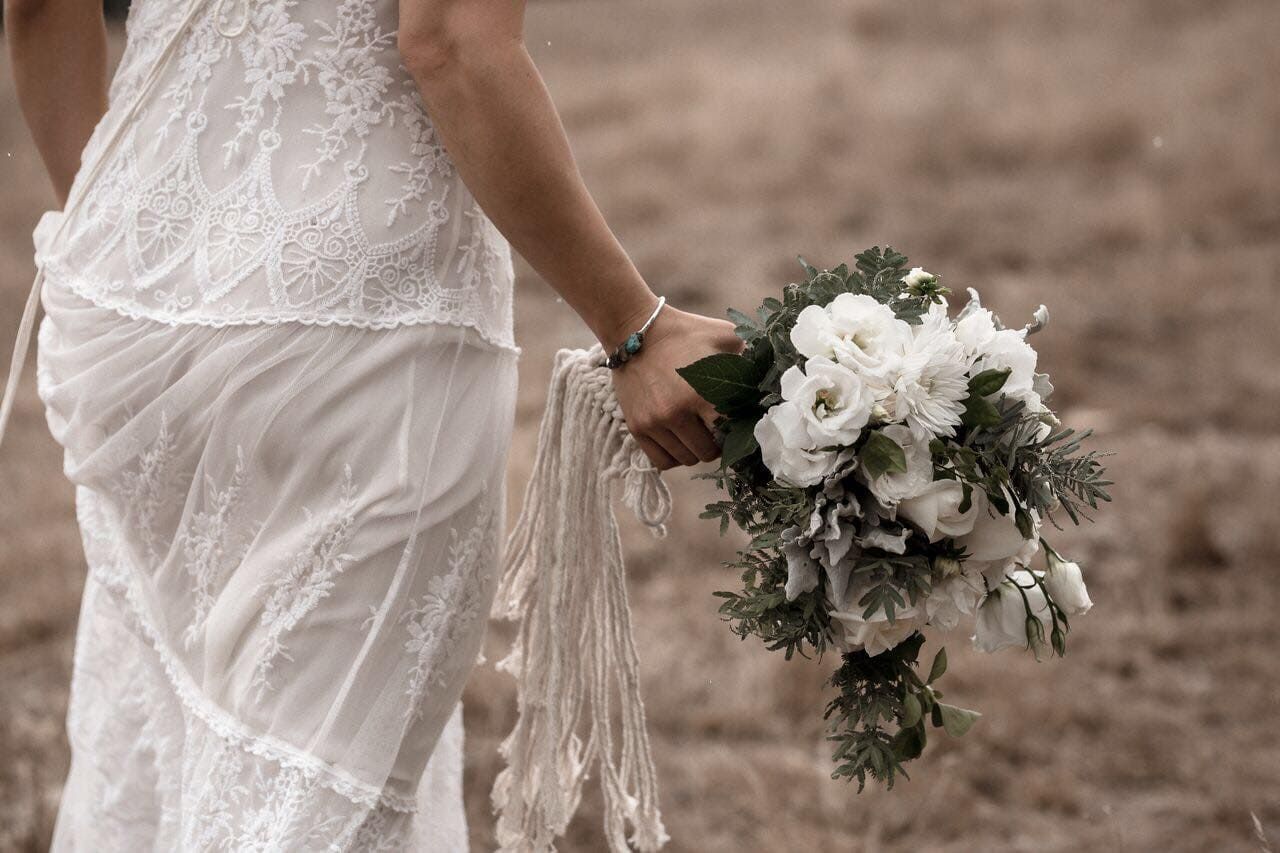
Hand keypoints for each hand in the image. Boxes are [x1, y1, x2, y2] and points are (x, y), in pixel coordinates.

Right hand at [608, 305, 743, 469]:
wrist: (635, 330)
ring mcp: (654, 423)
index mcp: (701, 392)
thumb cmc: (686, 332)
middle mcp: (676, 413)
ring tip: (697, 430)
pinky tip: (679, 438)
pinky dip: (674, 455)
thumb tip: (772, 379)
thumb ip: (749, 358)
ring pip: (686, 460)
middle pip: (709, 453)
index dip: (736, 430)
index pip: (729, 433)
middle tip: (717, 427)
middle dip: (717, 443)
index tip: (737, 422)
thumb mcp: (725, 336)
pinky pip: (662, 461)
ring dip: (696, 450)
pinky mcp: (637, 428)